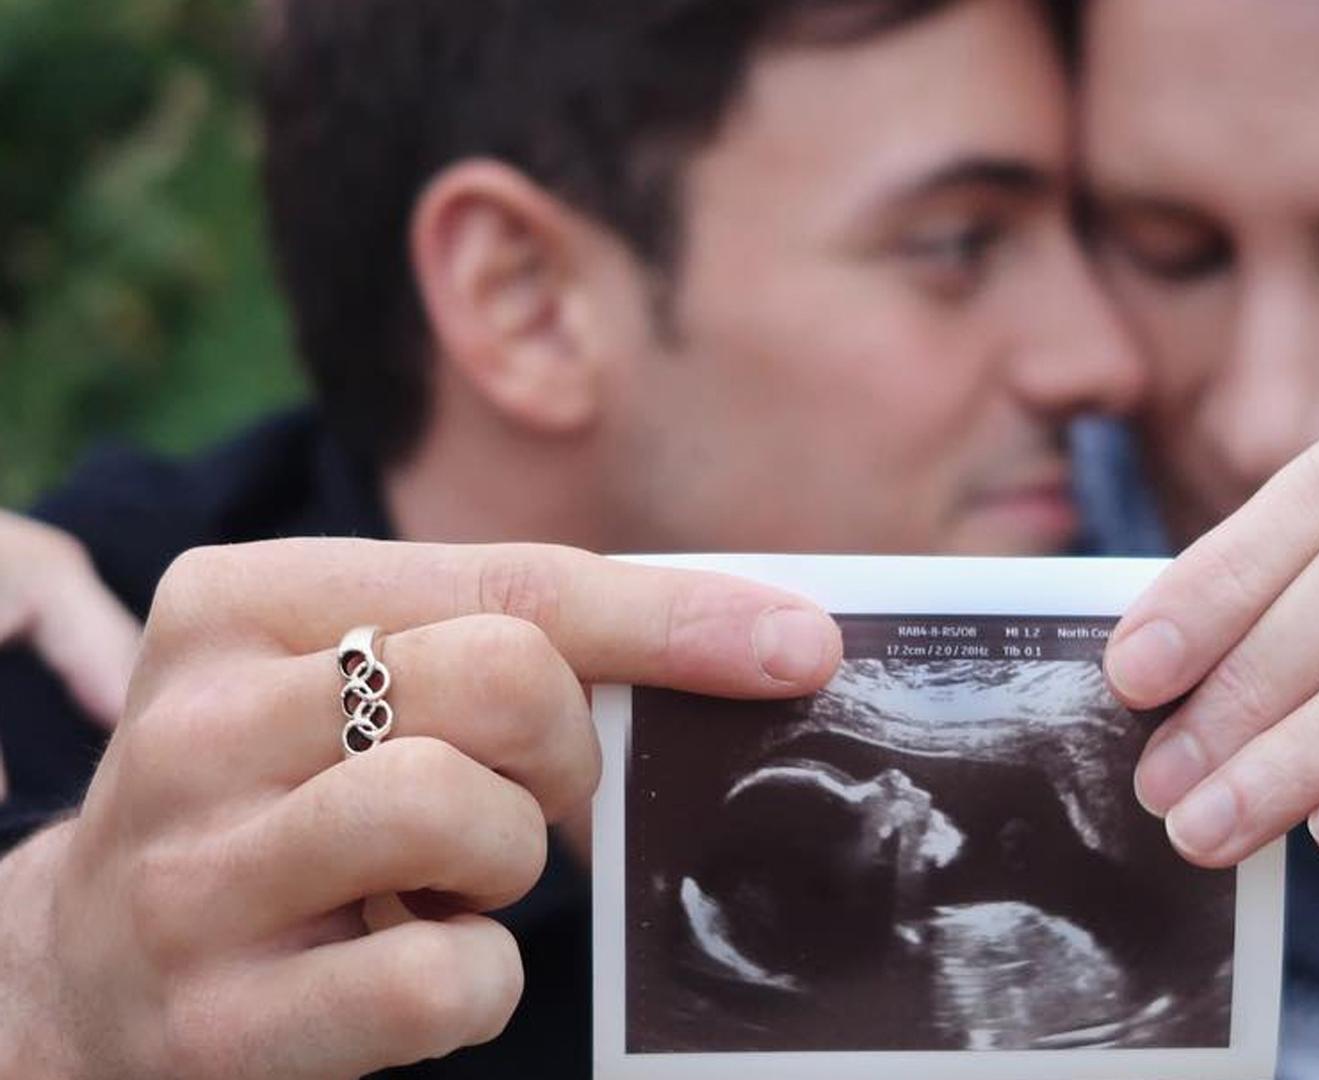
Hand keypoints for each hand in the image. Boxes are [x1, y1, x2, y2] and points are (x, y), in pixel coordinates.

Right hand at [0, 538, 841, 1077]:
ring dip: (509, 863)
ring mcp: (191, 876)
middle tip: (540, 799)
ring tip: (454, 882)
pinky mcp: (217, 1021)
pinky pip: (444, 981)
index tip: (801, 646)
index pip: (508, 584)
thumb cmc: (281, 802)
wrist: (83, 974)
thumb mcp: (351, 686)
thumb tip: (741, 645)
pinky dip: (479, 984)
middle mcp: (196, 724)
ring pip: (457, 812)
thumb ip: (496, 645)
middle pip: (501, 681)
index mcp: (241, 601)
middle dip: (571, 753)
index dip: (674, 616)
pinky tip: (421, 967)